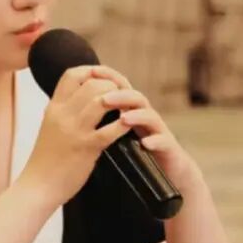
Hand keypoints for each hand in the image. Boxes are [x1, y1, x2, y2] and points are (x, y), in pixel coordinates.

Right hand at [20, 65, 130, 205]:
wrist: (37, 186)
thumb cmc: (45, 160)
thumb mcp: (50, 128)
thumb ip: (63, 113)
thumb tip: (80, 102)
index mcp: (54, 108)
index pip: (71, 75)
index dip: (90, 71)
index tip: (102, 78)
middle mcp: (63, 114)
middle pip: (92, 84)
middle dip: (111, 87)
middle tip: (121, 97)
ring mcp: (74, 130)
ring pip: (102, 100)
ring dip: (120, 102)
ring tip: (128, 109)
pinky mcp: (86, 148)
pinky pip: (110, 130)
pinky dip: (123, 125)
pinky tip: (130, 126)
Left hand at [97, 76, 201, 194]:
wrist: (167, 172)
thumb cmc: (136, 152)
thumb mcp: (118, 133)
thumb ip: (102, 120)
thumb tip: (74, 109)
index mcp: (130, 111)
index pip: (120, 87)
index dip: (108, 77)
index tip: (91, 71)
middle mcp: (145, 116)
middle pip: (134, 98)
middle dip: (120, 95)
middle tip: (104, 99)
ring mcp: (158, 131)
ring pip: (150, 116)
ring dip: (137, 115)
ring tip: (124, 118)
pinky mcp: (168, 148)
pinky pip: (163, 142)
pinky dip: (155, 141)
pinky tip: (145, 144)